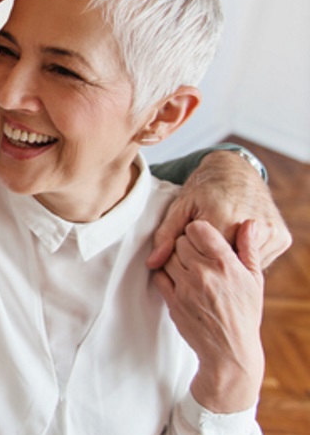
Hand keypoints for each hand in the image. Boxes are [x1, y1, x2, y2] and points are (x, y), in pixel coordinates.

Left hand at [147, 150, 290, 269]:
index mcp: (221, 217)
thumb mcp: (181, 207)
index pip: (201, 255)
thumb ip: (166, 235)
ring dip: (232, 260)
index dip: (192, 252)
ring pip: (244, 264)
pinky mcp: (282, 237)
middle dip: (212, 258)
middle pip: (224, 261)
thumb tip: (153, 263)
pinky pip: (260, 260)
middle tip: (205, 244)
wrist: (236, 170)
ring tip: (223, 242)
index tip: (190, 242)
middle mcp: (250, 225)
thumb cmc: (204, 188)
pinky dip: (247, 257)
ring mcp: (270, 232)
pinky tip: (238, 243)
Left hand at [153, 219, 264, 413]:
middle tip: (195, 254)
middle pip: (180, 241)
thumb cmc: (245, 313)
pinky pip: (158, 275)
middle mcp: (204, 273)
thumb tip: (248, 223)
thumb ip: (248, 249)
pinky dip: (164, 274)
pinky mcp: (172, 301)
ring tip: (187, 268)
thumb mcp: (254, 281)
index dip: (198, 231)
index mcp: (226, 264)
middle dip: (186, 245)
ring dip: (173, 259)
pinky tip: (177, 280)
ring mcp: (186, 287)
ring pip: (167, 256)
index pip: (198, 228)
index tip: (202, 239)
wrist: (229, 350)